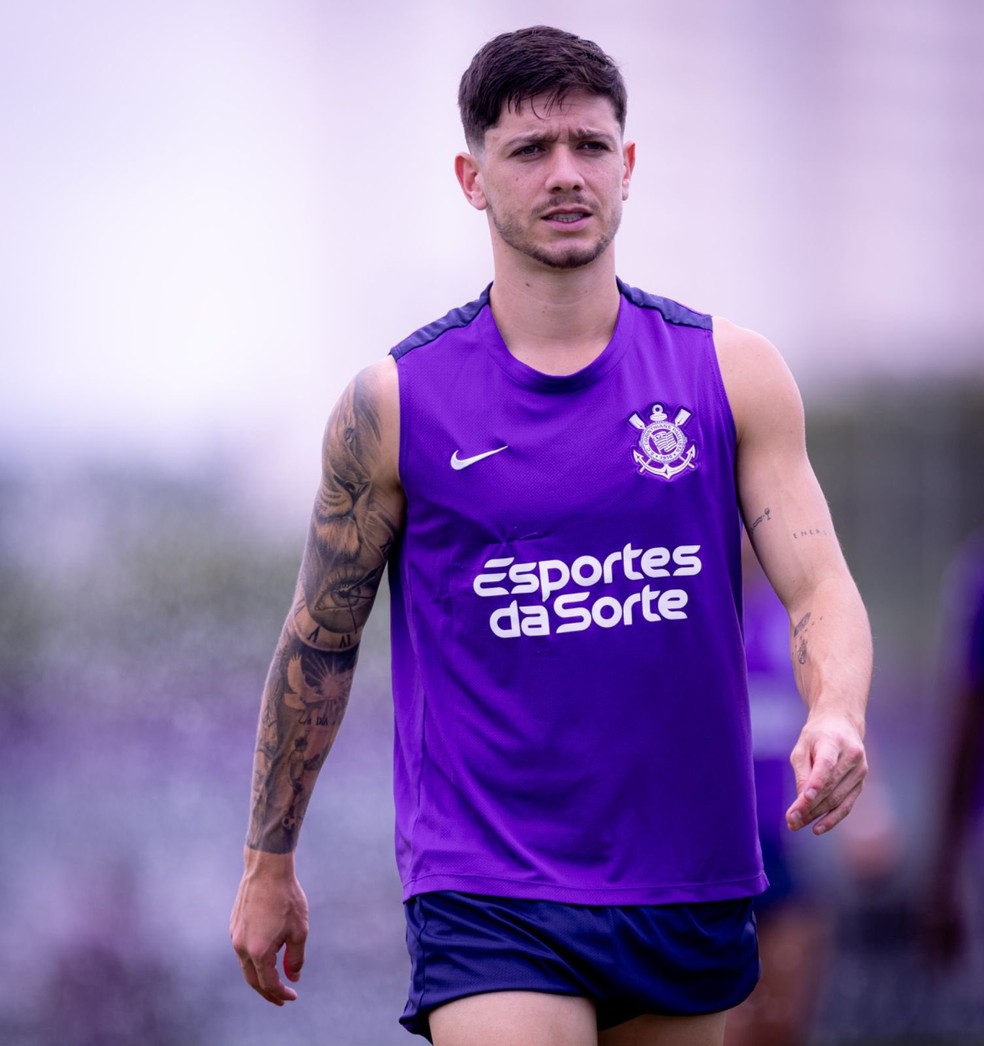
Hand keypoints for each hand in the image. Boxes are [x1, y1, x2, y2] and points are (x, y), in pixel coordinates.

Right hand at [230, 850, 308, 1005]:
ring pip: (245, 965)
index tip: (292, 996)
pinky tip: (265, 955)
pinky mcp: (234, 924)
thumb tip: (293, 977)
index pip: (268, 983)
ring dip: (259, 975)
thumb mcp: (299, 930)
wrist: (267, 869)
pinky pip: (242, 949)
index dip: (281, 993)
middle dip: (267, 992)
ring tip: (274, 979)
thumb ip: (295, 958)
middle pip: (252, 980)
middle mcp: (242, 947)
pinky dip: (253, 959)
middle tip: (280, 998)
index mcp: (259, 952)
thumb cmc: (287, 897)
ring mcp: (235, 935)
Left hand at [786, 711, 866, 834]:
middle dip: (810, 806)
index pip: (826, 765)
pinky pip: (847, 805)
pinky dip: (832, 818)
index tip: (803, 799)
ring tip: (797, 824)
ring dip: (817, 815)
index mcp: (834, 742)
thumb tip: (802, 800)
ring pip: (837, 799)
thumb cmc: (817, 736)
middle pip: (830, 787)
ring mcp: (860, 771)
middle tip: (791, 821)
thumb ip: (802, 772)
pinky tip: (817, 828)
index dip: (816, 784)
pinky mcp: (861, 783)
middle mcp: (852, 757)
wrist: (842, 724)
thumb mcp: (802, 746)